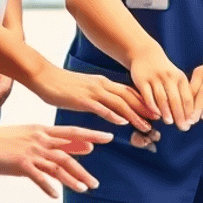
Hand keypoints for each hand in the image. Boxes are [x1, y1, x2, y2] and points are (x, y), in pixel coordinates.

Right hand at [0, 124, 113, 196]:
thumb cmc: (1, 140)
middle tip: (97, 182)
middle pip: (68, 153)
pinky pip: (39, 177)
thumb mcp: (29, 135)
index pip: (73, 132)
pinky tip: (55, 195)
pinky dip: (48, 186)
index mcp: (42, 131)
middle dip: (84, 169)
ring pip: (57, 166)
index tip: (109, 137)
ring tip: (83, 190)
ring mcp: (30, 152)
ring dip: (71, 179)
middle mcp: (39, 140)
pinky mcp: (20, 164)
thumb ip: (51, 141)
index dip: (92, 134)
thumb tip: (75, 145)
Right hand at [31, 65, 152, 132]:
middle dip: (145, 108)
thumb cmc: (62, 86)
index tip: (156, 111)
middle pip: (129, 97)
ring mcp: (92, 92)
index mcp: (103, 84)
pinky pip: (100, 107)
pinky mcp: (81, 99)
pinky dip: (112, 114)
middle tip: (159, 119)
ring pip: (119, 103)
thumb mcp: (85, 91)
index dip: (144, 102)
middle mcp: (101, 85)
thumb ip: (99, 99)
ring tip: (147, 125)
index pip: (128, 92)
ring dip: (134, 115)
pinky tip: (122, 122)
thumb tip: (112, 109)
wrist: (43, 76)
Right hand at [129, 45, 194, 130]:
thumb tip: (189, 116)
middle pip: (176, 99)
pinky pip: (147, 95)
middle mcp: (169, 77)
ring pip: (162, 98)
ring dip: (166, 111)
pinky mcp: (142, 80)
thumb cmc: (164, 72)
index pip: (187, 97)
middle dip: (180, 115)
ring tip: (170, 122)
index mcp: (180, 78)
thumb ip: (182, 94)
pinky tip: (154, 114)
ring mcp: (155, 78)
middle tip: (183, 128)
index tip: (192, 123)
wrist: (146, 54)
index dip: (190, 111)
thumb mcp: (176, 78)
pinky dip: (152, 106)